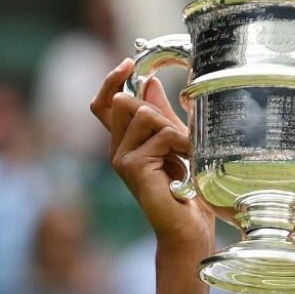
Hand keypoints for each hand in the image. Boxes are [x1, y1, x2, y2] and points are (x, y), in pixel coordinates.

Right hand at [89, 60, 213, 249]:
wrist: (187, 230)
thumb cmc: (188, 194)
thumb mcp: (179, 147)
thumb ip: (164, 117)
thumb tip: (151, 83)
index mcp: (126, 144)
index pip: (106, 103)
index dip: (113, 81)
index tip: (130, 64)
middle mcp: (118, 149)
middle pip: (127, 102)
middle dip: (160, 113)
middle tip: (181, 144)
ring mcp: (121, 157)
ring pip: (145, 114)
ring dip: (174, 131)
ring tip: (186, 158)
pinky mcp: (131, 165)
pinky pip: (160, 134)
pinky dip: (181, 146)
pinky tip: (186, 169)